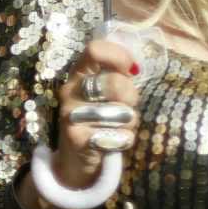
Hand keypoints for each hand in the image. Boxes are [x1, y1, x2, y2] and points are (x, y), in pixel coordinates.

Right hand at [49, 37, 143, 190]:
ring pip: (120, 113)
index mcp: (78, 73)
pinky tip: (115, 141)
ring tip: (120, 126)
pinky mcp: (77, 140)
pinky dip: (125, 140)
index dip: (119, 57)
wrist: (76, 158)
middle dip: (131, 96)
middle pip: (114, 83)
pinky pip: (118, 136)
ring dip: (130, 122)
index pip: (95, 50)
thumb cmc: (98, 117)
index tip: (131, 71)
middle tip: (127, 106)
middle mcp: (70, 91)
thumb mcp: (103, 92)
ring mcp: (71, 116)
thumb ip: (117, 74)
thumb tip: (136, 66)